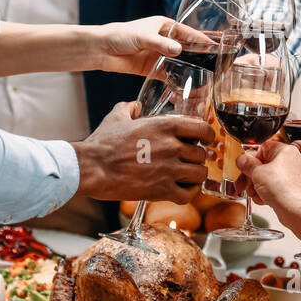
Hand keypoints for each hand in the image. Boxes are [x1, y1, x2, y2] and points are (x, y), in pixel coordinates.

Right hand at [71, 101, 212, 202]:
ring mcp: (169, 170)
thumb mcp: (117, 117)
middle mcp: (172, 147)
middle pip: (202, 154)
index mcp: (165, 126)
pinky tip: (181, 190)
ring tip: (187, 176)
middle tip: (189, 160)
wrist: (92, 167)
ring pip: (200, 174)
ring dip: (195, 176)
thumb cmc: (103, 143)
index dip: (208, 135)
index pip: (202, 128)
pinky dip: (188, 193)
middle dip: (197, 158)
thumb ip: (130, 108)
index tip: (207, 140)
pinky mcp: (161, 190)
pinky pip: (188, 195)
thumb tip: (135, 105)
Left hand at [92, 17, 212, 75]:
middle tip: (213, 68)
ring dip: (188, 72)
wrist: (101, 50)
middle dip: (199, 58)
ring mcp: (159, 55)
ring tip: (202, 81)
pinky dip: (174, 82)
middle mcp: (165, 41)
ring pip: (179, 64)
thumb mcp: (142, 37)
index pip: (189, 33)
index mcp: (165, 26)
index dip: (202, 40)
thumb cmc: (119, 36)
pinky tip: (183, 89)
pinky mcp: (152, 69)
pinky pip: (167, 76)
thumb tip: (178, 50)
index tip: (215, 47)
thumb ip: (160, 44)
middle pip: (187, 50)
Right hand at [234, 140, 300, 208]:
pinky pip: (278, 187)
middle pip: (266, 164)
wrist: (294, 209)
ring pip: (271, 177)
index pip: (263, 149)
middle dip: (252, 176)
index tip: (243, 167)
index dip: (250, 159)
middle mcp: (294, 161)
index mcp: (286, 151)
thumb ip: (246, 164)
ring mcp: (296, 176)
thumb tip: (242, 160)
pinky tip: (262, 199)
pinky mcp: (296, 189)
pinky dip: (269, 193)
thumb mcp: (256, 173)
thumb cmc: (282, 189)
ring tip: (254, 193)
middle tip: (244, 183)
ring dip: (258, 186)